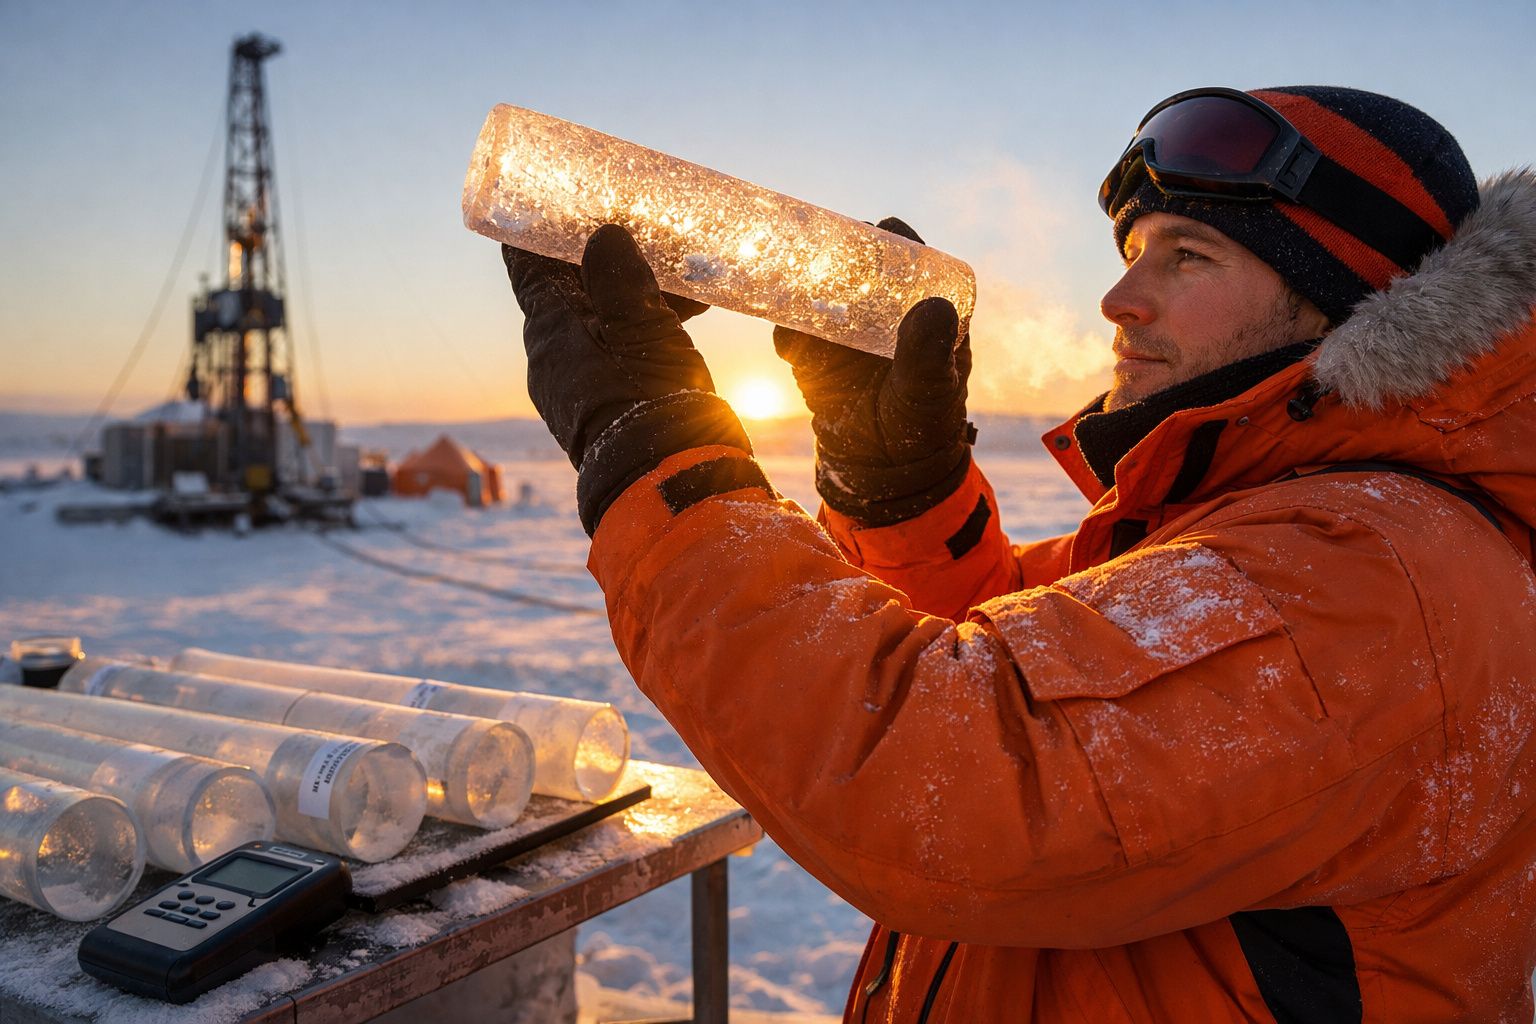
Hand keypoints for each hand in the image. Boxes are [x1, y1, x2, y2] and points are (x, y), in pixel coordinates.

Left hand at [503, 224, 749, 533]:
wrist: (670, 484)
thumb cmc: (651, 406)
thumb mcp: (644, 331)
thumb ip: (623, 281)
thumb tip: (604, 236)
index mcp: (548, 333)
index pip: (526, 268)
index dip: (532, 232)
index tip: (544, 200)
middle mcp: (552, 358)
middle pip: (568, 290)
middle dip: (599, 259)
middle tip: (633, 226)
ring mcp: (579, 384)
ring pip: (601, 319)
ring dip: (631, 293)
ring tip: (677, 270)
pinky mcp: (609, 403)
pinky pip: (618, 348)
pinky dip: (642, 324)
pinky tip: (687, 310)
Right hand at [773, 218, 971, 525]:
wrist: (882, 474)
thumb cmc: (919, 431)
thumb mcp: (927, 392)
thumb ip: (928, 353)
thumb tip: (932, 305)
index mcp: (922, 308)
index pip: (905, 256)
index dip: (887, 238)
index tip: (872, 234)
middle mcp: (882, 310)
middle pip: (852, 263)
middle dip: (831, 257)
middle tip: (816, 260)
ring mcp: (845, 331)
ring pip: (816, 292)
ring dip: (801, 292)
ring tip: (800, 312)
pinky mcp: (815, 355)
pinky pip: (793, 330)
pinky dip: (787, 332)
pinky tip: (792, 350)